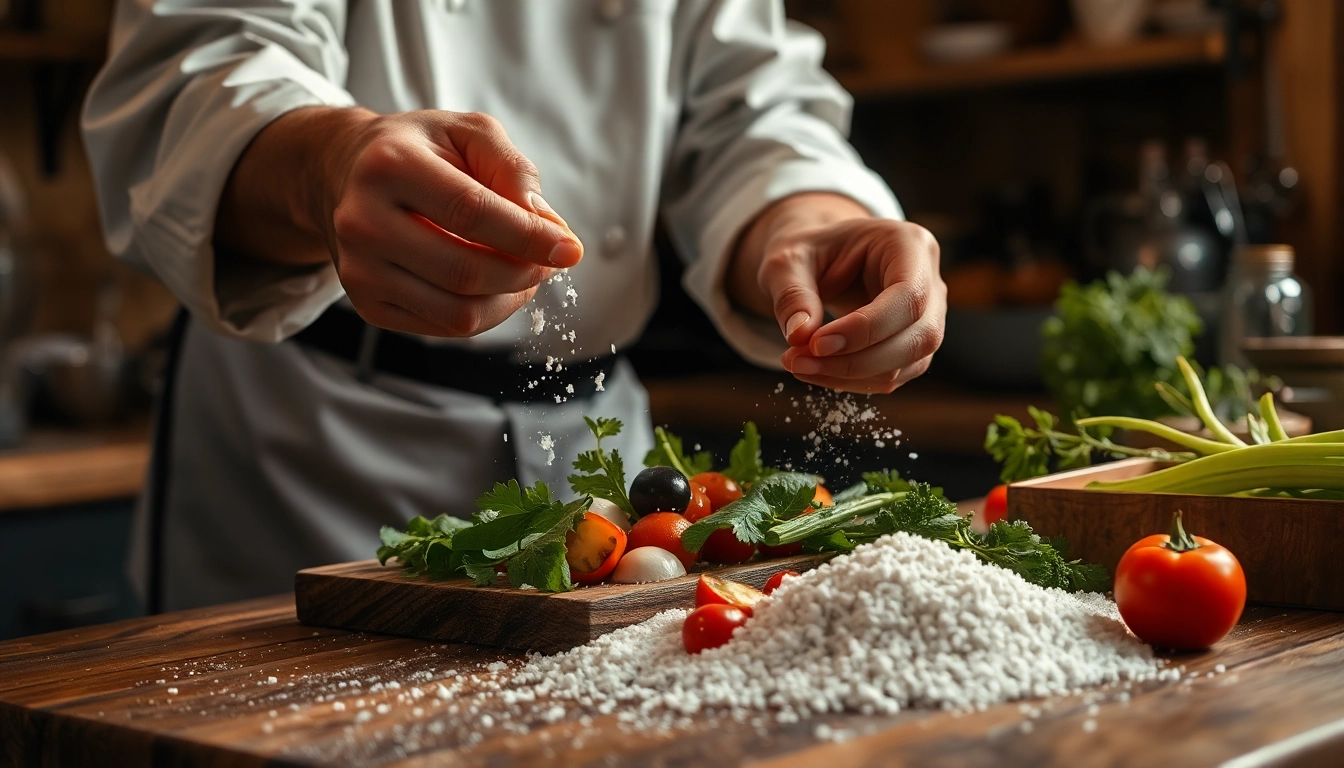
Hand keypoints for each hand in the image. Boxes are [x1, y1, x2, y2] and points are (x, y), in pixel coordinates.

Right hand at [218, 107, 582, 336]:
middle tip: (549, 261)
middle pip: (466, 270)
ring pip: (459, 312)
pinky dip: (486, 313)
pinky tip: (496, 286)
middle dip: (524, 272)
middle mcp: (363, 221)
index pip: (472, 213)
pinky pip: (445, 327)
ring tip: (526, 273)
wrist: (343, 174)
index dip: (529, 237)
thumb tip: (546, 224)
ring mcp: (360, 270)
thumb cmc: (417, 151)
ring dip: (510, 299)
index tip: (570, 249)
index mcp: (388, 166)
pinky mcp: (368, 305)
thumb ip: (512, 168)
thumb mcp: (467, 133)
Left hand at [729, 194, 945, 393]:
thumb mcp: (788, 260)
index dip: (866, 328)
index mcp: (910, 245)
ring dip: (850, 375)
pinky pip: (893, 375)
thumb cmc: (808, 252)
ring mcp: (928, 317)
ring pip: (907, 364)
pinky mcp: (913, 346)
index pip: (908, 296)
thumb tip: (800, 335)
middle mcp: (930, 281)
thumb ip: (792, 293)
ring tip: (799, 364)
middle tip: (797, 361)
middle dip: (855, 360)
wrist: (817, 260)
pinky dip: (852, 380)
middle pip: (916, 337)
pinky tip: (816, 369)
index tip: (816, 344)